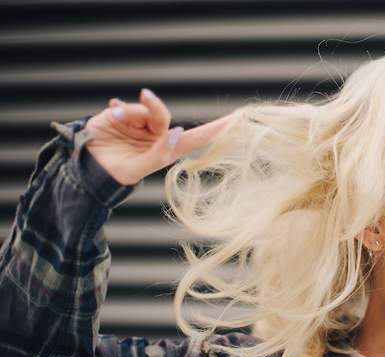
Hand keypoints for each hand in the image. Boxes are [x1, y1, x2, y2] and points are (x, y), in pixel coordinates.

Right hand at [83, 88, 234, 184]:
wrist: (86, 168)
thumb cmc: (117, 172)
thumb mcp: (138, 168)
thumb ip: (159, 152)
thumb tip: (178, 131)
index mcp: (167, 149)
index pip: (197, 137)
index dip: (217, 128)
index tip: (238, 119)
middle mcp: (156, 135)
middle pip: (161, 114)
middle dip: (152, 105)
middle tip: (144, 95)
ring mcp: (139, 124)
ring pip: (142, 109)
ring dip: (128, 110)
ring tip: (115, 118)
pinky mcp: (120, 115)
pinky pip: (125, 105)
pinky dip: (119, 106)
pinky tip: (112, 110)